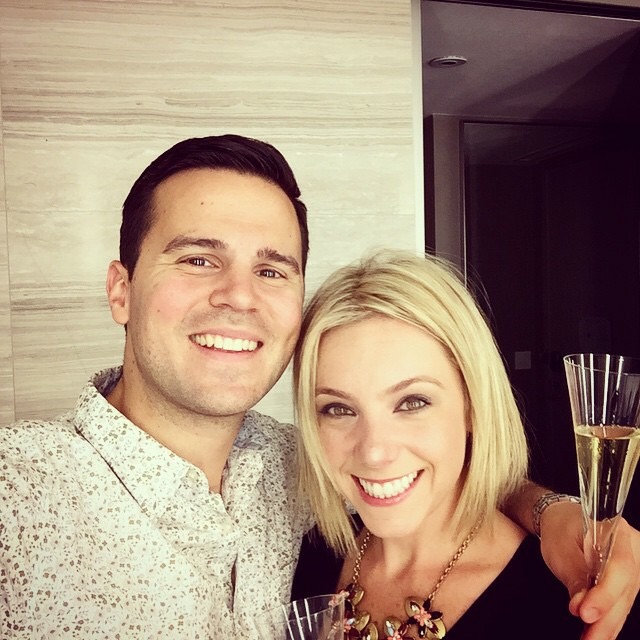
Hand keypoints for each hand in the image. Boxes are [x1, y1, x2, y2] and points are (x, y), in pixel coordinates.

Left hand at [539, 501, 639, 638]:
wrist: (563, 521)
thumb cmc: (561, 529)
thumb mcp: (559, 549)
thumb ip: (573, 576)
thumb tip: (581, 608)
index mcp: (616, 530)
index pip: (619, 567)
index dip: (605, 595)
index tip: (586, 614)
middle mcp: (632, 548)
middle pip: (625, 589)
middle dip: (605, 619)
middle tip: (589, 639)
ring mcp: (635, 566)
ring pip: (625, 602)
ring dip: (607, 626)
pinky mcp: (629, 582)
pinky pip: (621, 603)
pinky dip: (608, 621)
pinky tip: (597, 635)